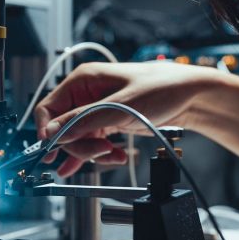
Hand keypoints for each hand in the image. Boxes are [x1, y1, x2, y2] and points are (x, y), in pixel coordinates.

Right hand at [34, 61, 217, 175]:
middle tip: (100, 152)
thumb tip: (54, 132)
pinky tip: (107, 160)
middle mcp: (86, 93)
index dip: (48, 131)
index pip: (49, 108)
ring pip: (78, 138)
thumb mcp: (120, 107)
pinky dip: (100, 153)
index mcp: (83, 80)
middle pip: (62, 128)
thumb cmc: (161, 88)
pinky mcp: (108, 121)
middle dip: (78, 145)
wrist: (190, 96)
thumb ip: (84, 120)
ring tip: (113, 155)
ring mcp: (97, 109)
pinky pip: (93, 141)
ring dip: (92, 152)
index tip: (53, 150)